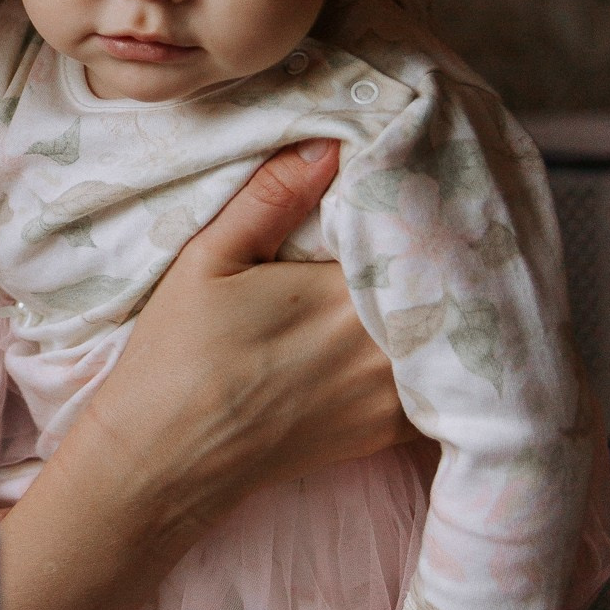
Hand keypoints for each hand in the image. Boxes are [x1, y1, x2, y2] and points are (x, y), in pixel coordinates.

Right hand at [0, 140, 413, 609]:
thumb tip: (329, 145)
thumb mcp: (208, 259)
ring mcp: (391, 398)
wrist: (164, 463)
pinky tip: (420, 326)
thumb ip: (271, 197)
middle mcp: (382, 351)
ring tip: (440, 261)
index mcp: (343, 298)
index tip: (416, 172)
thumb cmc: (177, 356)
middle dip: (438, 248)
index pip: (411, 236)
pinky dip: (436, 352)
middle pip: (440, 284)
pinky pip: (438, 383)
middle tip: (445, 208)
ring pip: (445, 333)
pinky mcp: (389, 432)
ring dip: (442, 301)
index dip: (418, 203)